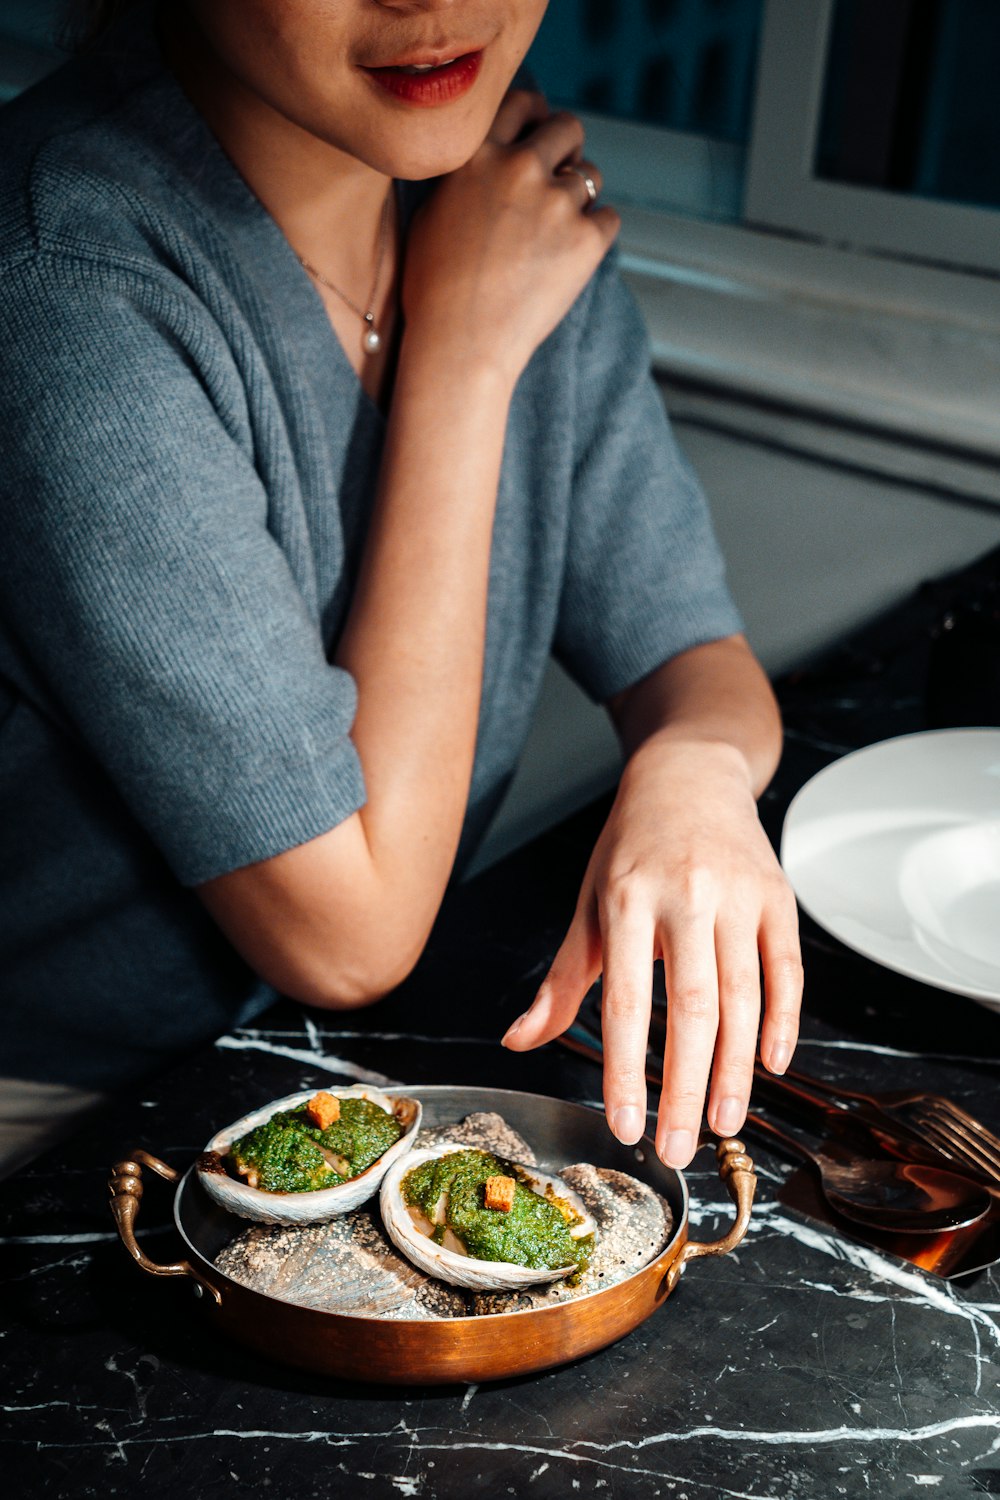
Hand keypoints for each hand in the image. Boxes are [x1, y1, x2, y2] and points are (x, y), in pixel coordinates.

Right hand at [402, 89, 619, 385]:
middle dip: (567, 149)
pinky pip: (608, 219)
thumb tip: (499, 153)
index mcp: (477, 155)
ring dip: (580, 196)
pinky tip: (569, 261)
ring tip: (556, 234)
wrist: (459, 344)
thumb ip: (469, 174)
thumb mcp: (432, 213)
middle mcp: (518, 167)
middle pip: (568, 127)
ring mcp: (556, 202)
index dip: (536, 117)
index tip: (539, 134)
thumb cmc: (434, 289)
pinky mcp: (586, 240)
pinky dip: (594, 236)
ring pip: (591, 175)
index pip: (521, 102)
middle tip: (559, 179)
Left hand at [501, 737, 802, 1167]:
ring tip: (723, 1124)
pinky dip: (782, 1021)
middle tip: (677, 1149)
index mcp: (629, 899)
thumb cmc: (631, 848)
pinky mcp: (779, 896)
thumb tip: (519, 1041)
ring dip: (735, 1069)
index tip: (625, 1126)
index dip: (627, 1069)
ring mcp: (739, 894)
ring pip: (742, 996)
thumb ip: (562, 980)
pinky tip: (772, 1064)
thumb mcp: (589, 904)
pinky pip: (788, 970)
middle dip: (685, 1087)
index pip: (628, 1000)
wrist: (690, 774)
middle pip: (692, 1007)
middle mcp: (687, 895)